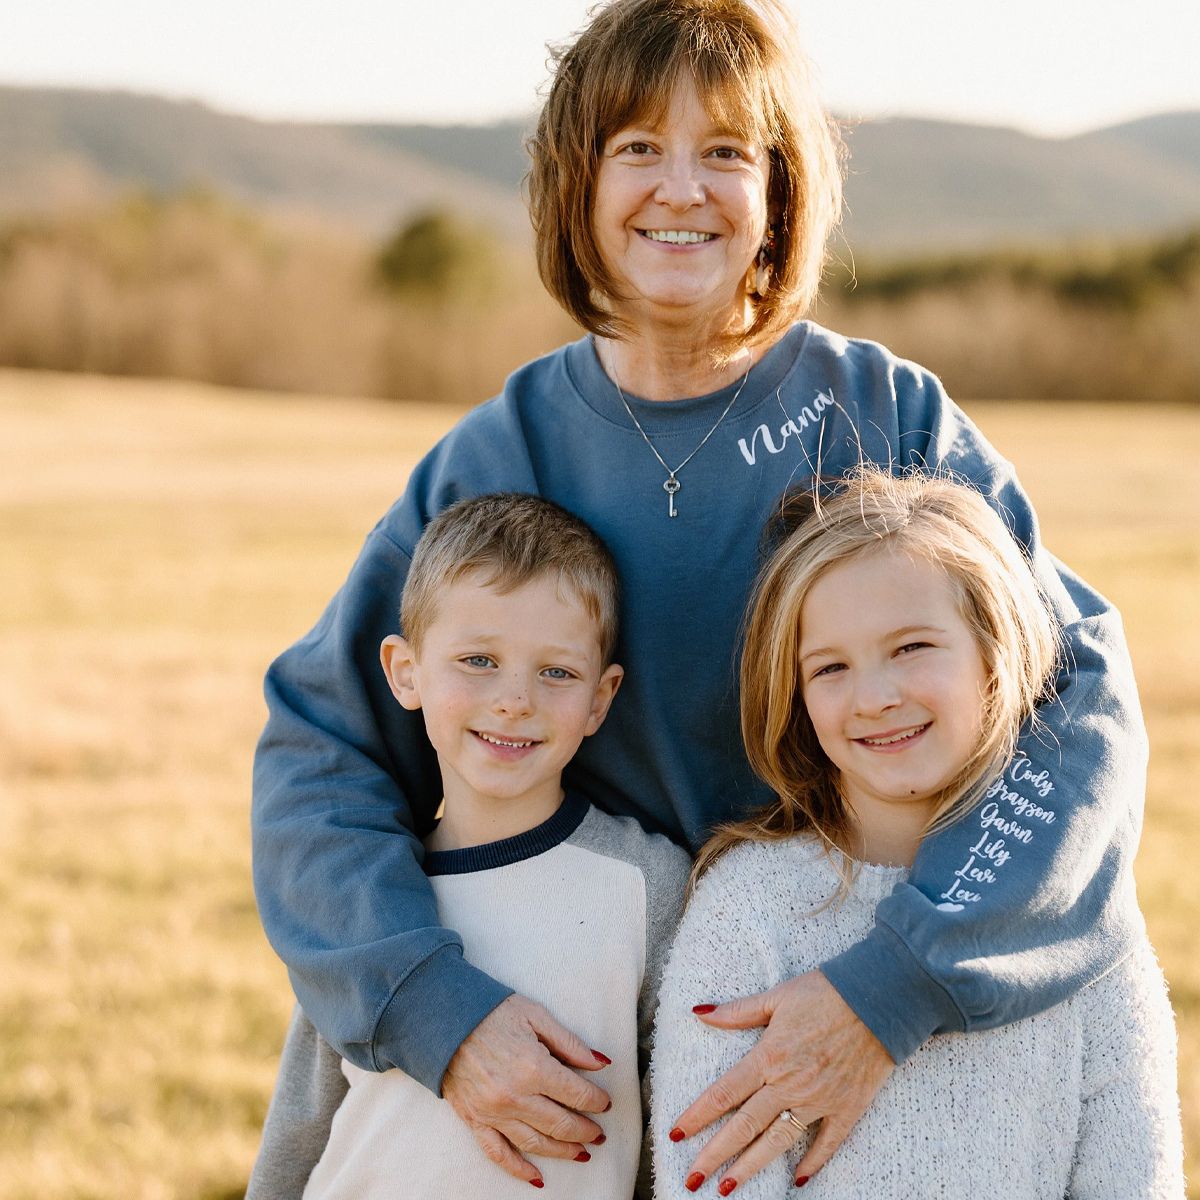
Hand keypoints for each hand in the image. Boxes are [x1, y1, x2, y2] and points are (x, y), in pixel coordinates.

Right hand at [442, 993, 612, 1186]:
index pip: (577, 1094)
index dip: (596, 1101)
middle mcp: (516, 1096)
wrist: (444, 1020)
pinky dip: (519, 1170)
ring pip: (536, 1143)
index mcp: (534, 1067)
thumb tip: (600, 1063)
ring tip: (581, 1153)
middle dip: (586, 1130)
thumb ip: (569, 1043)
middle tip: (599, 1134)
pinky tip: (537, 1178)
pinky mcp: (475, 1121)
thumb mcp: (535, 1015)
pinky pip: (499, 1154)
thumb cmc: (491, 1012)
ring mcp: (494, 1113)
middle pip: (561, 1123)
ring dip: (563, 1151)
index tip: (605, 1103)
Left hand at [669, 971, 892, 1190]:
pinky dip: (813, 1163)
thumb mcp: (777, 996)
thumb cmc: (826, 992)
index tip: (676, 1134)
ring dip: (751, 1166)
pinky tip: (798, 1182)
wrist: (881, 998)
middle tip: (691, 1179)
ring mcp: (819, 1100)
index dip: (698, 1116)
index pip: (724, 1093)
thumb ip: (737, 1012)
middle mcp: (789, 1083)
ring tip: (727, 1188)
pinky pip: (827, 1143)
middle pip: (744, 1125)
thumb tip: (699, 1012)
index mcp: (768, 1055)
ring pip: (778, 1141)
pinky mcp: (847, 1107)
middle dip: (715, 1154)